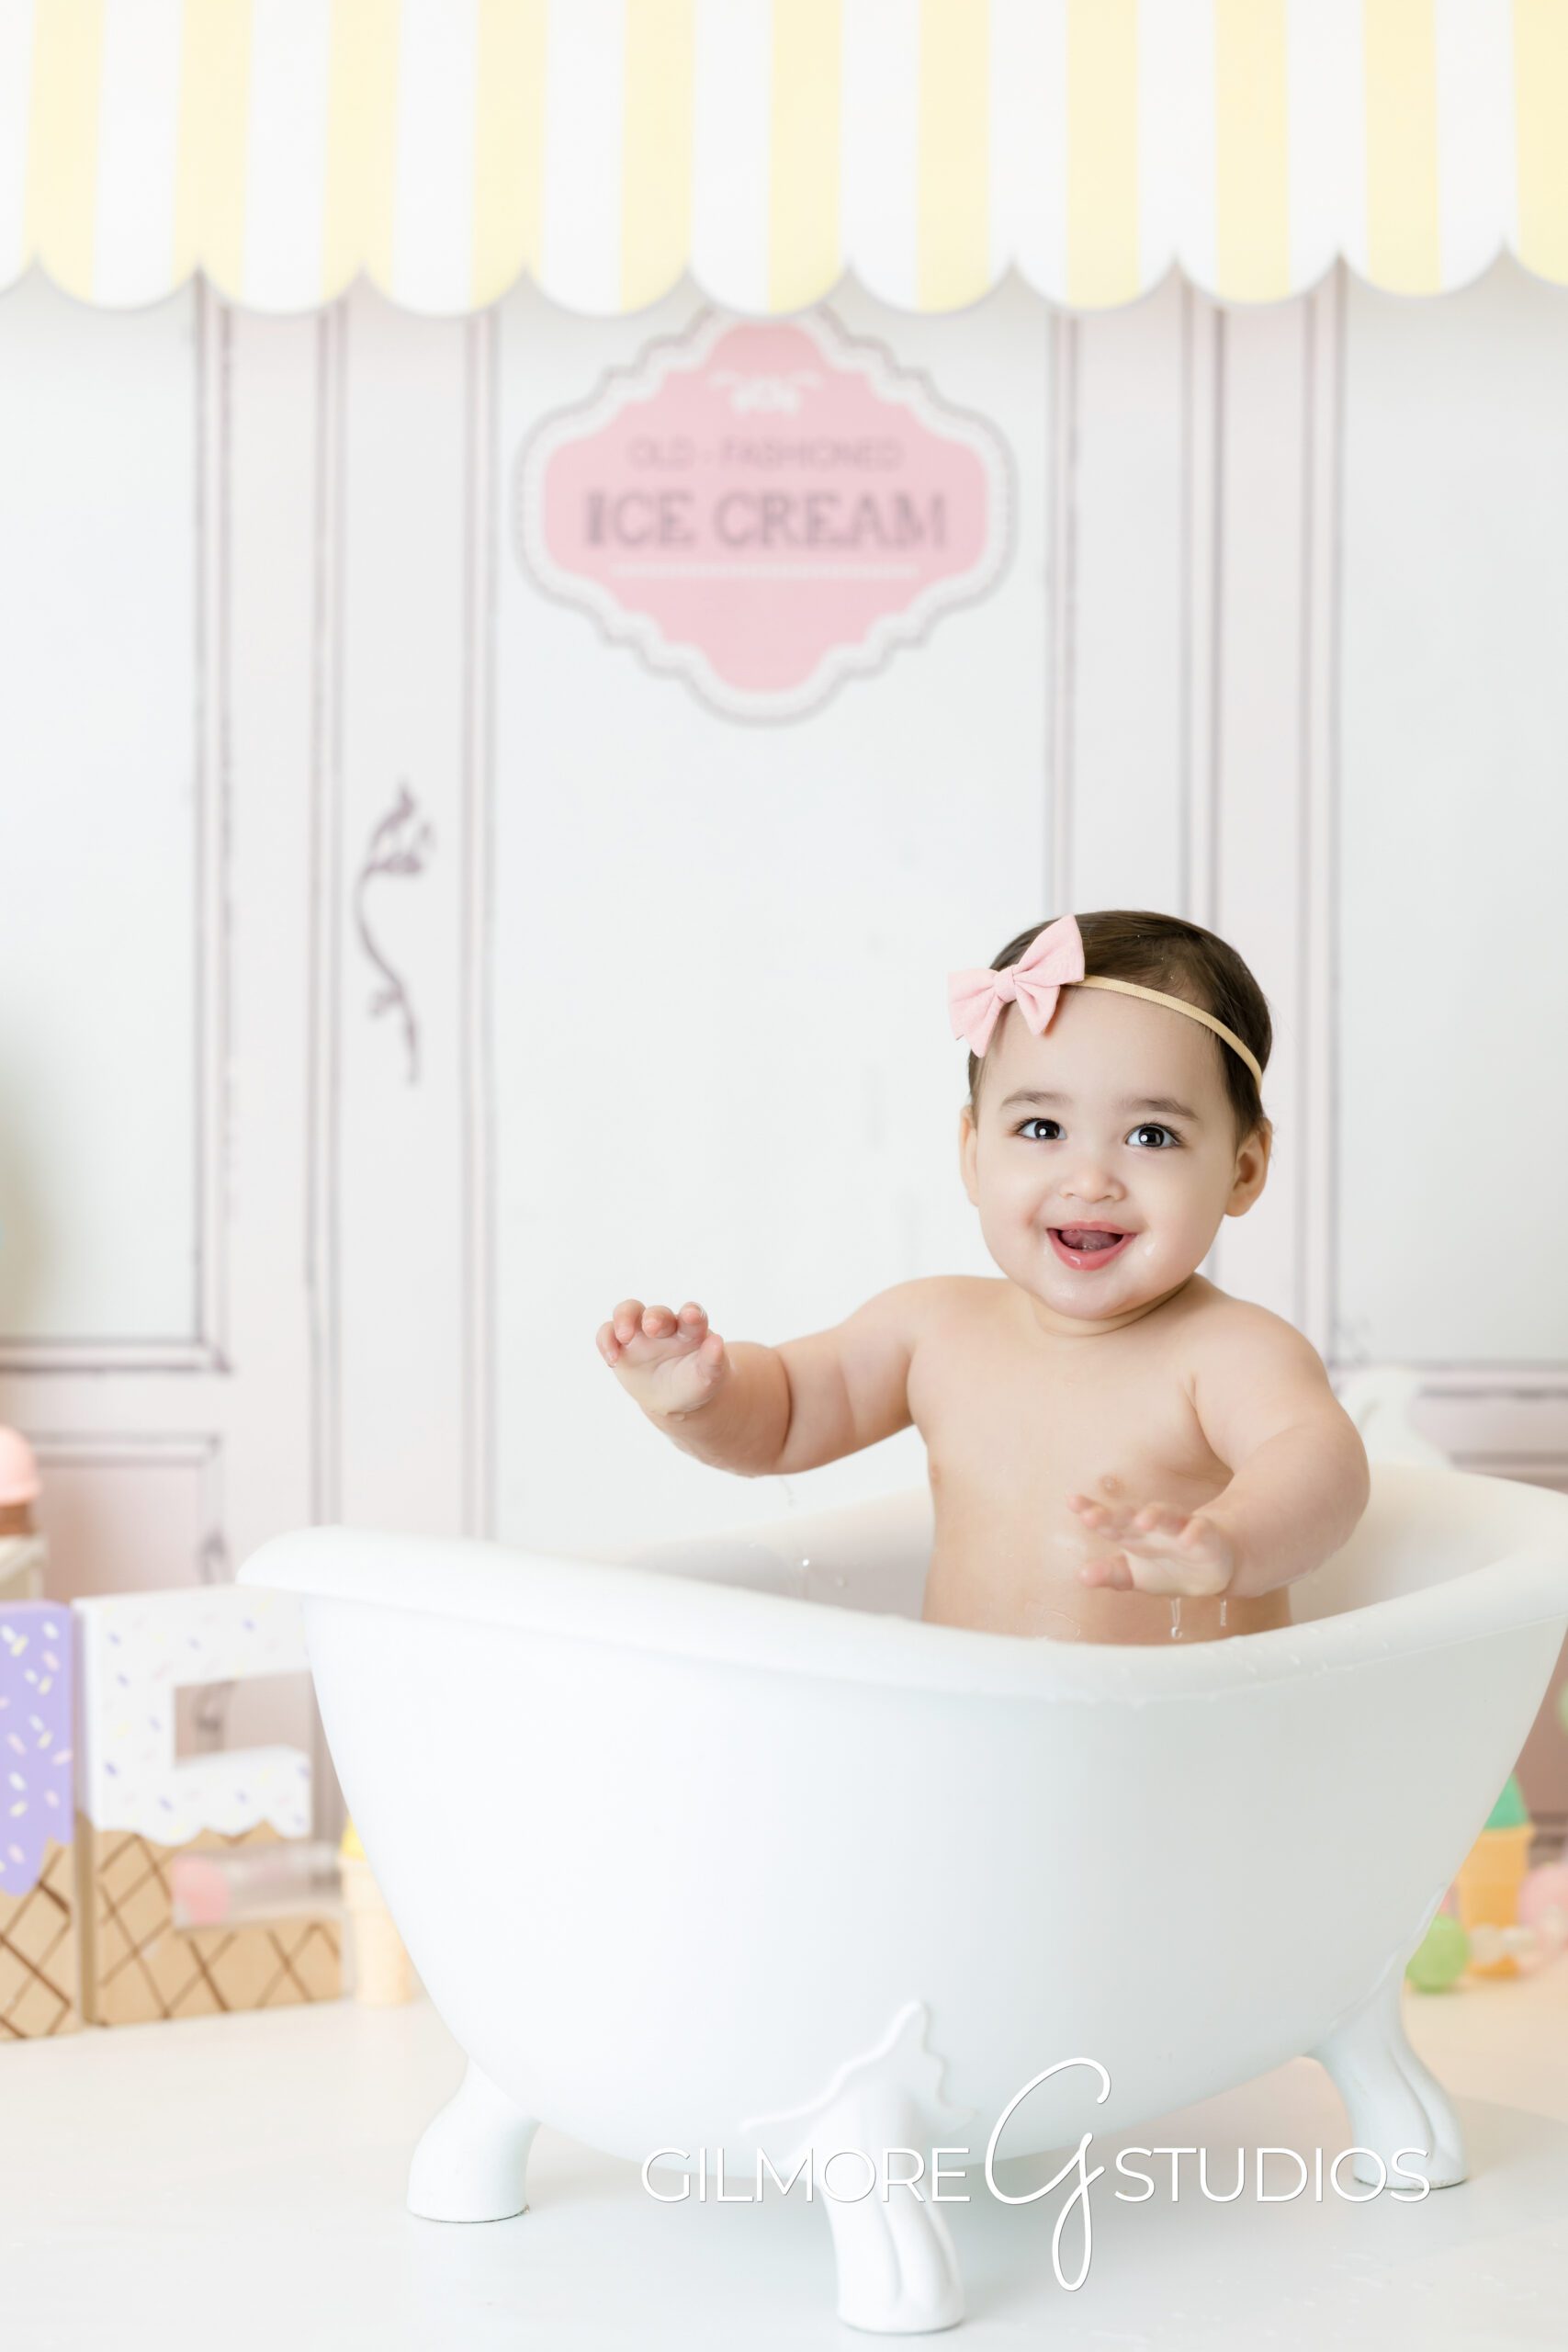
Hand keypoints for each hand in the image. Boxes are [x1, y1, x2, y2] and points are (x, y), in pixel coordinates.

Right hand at [596, 1298, 730, 1419]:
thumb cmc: (695, 1382)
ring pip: (628, 1311)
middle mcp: (665, 1325)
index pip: (692, 1314)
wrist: (676, 1398)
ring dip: (624, 1319)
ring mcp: (641, 1332)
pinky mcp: (621, 1344)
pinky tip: (612, 1359)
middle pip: (657, 1312)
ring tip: (624, 1335)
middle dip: (654, 1317)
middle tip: (652, 1327)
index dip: (692, 1313)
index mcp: (691, 1330)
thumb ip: (713, 1361)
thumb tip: (717, 1341)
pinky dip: (606, 1342)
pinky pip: (608, 1334)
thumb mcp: (708, 1377)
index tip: (691, 1316)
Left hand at [1066, 1494, 1236, 1597]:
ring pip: (1165, 1515)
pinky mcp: (1205, 1534)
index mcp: (1131, 1533)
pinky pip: (1199, 1530)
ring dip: (1154, 1515)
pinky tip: (1185, 1540)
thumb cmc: (1166, 1568)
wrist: (1208, 1570)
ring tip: (1141, 1522)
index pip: (1107, 1521)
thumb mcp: (1134, 1576)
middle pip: (1130, 1515)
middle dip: (1112, 1515)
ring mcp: (1179, 1526)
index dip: (1090, 1510)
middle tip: (1090, 1517)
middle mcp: (1152, 1525)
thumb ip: (1110, 1574)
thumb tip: (1081, 1576)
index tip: (1071, 1501)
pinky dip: (1193, 1533)